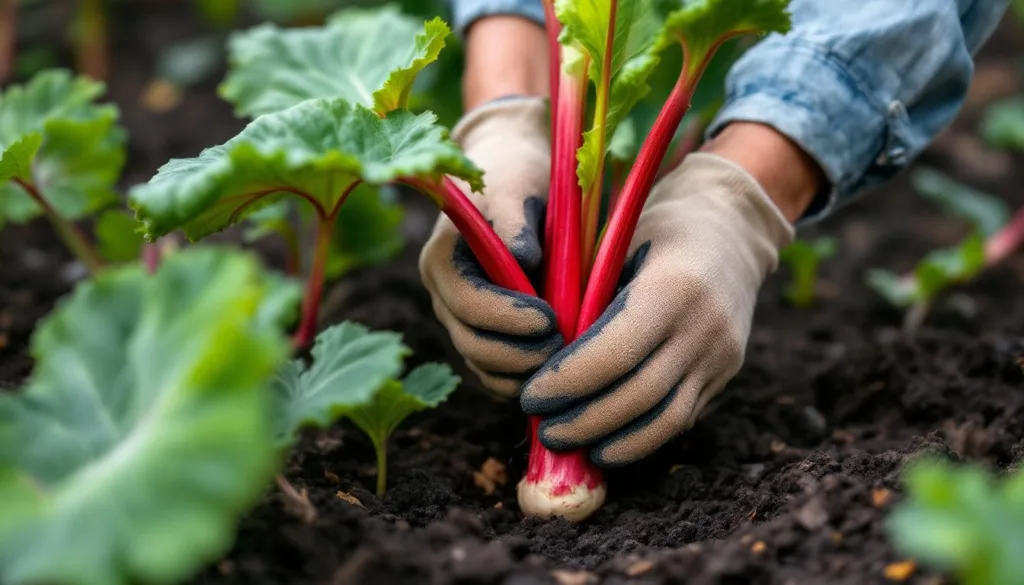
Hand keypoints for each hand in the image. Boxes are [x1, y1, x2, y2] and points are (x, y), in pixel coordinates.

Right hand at [419, 98, 561, 396]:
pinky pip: (496, 368)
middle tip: (566, 349)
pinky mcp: (482, 330)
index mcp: (442, 260)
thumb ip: (514, 219)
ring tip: (565, 361)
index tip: (551, 319)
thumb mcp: (514, 184)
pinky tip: (557, 369)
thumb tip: (524, 260)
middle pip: (472, 343)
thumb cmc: (515, 172)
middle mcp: (444, 294)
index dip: (508, 318)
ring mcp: (460, 317)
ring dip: (522, 371)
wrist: (512, 171)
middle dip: (519, 353)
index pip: (467, 303)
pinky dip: (522, 375)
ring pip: (483, 364)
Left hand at [520, 152, 795, 465]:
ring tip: (575, 448)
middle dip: (585, 421)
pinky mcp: (728, 372)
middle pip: (639, 395)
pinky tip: (608, 442)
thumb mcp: (618, 243)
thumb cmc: (656, 228)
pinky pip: (683, 417)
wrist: (733, 229)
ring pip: (666, 420)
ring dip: (615, 443)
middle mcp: (705, 326)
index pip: (615, 353)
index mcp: (673, 285)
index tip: (531, 396)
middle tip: (544, 432)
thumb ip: (586, 295)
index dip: (568, 382)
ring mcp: (722, 354)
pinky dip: (642, 437)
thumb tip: (540, 358)